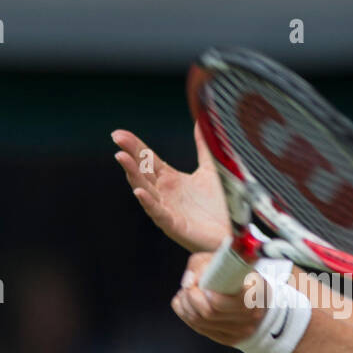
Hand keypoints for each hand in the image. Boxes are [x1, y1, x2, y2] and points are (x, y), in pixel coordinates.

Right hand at [113, 123, 229, 253]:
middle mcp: (165, 194)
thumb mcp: (212, 169)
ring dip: (133, 175)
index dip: (134, 146)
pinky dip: (149, 203)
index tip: (118, 134)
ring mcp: (168, 210)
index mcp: (171, 180)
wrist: (235, 232)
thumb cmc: (221, 205)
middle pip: (142, 172)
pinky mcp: (175, 226)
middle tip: (117, 139)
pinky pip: (158, 214)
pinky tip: (140, 191)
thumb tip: (201, 120)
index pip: (148, 159)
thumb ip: (204, 146)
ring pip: (145, 190)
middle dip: (130, 155)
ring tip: (122, 158)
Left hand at [171, 252, 266, 346]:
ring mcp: (241, 331)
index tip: (198, 283)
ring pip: (200, 322)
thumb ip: (204, 265)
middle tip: (187, 287)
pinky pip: (200, 329)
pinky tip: (186, 305)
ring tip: (185, 294)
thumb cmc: (239, 275)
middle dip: (190, 298)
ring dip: (186, 306)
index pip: (225, 299)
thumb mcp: (225, 260)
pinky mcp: (230, 339)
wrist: (256, 295)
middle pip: (209, 312)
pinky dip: (187, 315)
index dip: (205, 292)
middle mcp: (252, 315)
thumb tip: (189, 281)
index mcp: (255, 293)